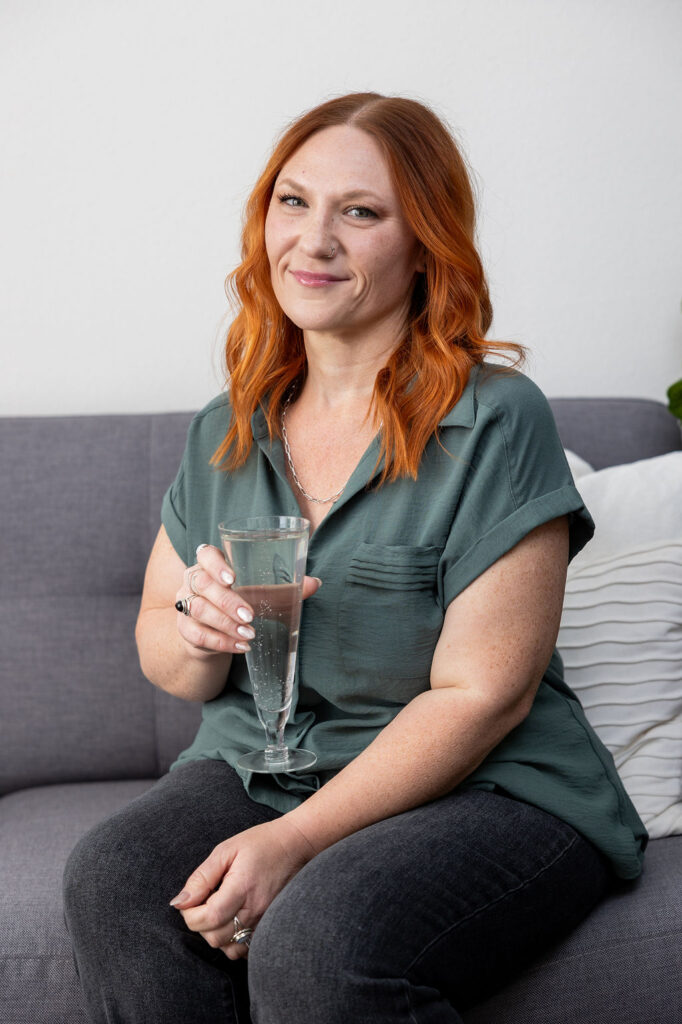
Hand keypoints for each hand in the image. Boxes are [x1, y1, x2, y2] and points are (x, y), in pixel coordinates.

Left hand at [169, 816, 316, 958]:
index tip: (189, 900)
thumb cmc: (260, 843)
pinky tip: (231, 921)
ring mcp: (265, 922)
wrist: (296, 845)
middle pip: (215, 937)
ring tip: (217, 911)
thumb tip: (180, 902)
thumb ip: (202, 877)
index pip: (208, 918)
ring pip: (229, 948)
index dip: (190, 914)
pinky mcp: (270, 927)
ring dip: (215, 934)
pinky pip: (245, 949)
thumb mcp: (226, 850)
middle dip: (200, 924)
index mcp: (242, 888)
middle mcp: (255, 910)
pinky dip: (232, 941)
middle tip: (202, 902)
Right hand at [175, 543, 320, 657]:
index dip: (216, 564)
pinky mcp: (185, 629)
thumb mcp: (257, 594)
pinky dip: (221, 641)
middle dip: (227, 601)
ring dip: (225, 623)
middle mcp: (193, 581)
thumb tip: (315, 583)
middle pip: (203, 585)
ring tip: (249, 633)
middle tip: (250, 615)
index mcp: (209, 565)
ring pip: (198, 609)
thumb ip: (282, 588)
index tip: (232, 577)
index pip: (205, 555)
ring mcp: (185, 605)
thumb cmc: (238, 604)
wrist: (211, 635)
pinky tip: (240, 645)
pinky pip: (197, 634)